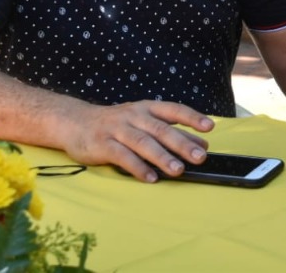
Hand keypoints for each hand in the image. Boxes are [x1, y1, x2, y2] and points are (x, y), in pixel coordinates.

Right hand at [61, 100, 215, 182]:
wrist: (75, 122)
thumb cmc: (117, 123)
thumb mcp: (143, 122)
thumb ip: (171, 131)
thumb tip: (201, 143)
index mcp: (147, 108)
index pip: (174, 110)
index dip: (192, 118)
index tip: (210, 127)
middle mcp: (134, 116)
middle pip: (161, 129)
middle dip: (182, 143)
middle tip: (200, 156)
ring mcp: (117, 130)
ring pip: (143, 143)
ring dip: (162, 157)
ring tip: (178, 170)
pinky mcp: (103, 145)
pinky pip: (123, 157)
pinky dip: (138, 167)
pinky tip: (151, 178)